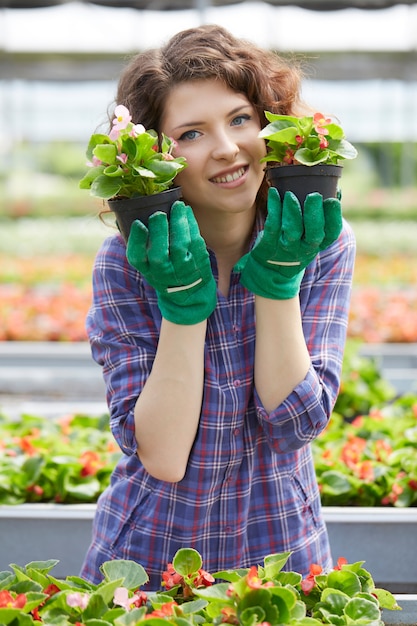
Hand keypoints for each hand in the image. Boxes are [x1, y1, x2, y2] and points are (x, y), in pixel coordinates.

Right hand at [127, 201, 216, 324]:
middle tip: (158, 214)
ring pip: (181, 244)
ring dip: (178, 223)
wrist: (189, 295)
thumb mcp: (149, 266)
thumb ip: (140, 245)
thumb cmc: (165, 273)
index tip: (139, 223)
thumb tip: (122, 217)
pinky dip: (191, 224)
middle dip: (159, 231)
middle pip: (159, 253)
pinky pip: (195, 240)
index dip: (137, 240)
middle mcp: (164, 272)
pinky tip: (186, 212)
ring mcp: (183, 268)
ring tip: (177, 206)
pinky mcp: (199, 261)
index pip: (137, 257)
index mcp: (148, 270)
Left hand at [236, 187, 341, 298]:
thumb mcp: (310, 238)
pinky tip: (274, 193)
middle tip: (314, 195)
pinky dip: (274, 208)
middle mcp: (305, 248)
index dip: (334, 217)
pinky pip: (272, 225)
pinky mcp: (269, 244)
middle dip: (315, 214)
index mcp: (319, 244)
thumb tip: (335, 190)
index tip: (333, 199)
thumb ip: (321, 217)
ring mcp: (286, 247)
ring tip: (291, 194)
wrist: (270, 270)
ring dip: (292, 211)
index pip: (332, 233)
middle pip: (313, 234)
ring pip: (292, 230)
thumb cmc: (295, 245)